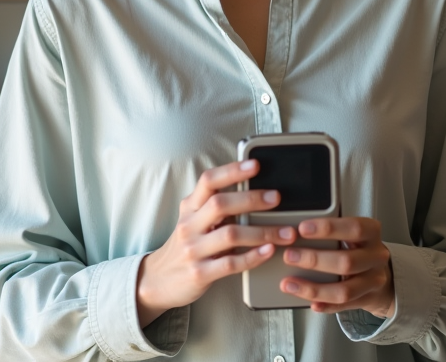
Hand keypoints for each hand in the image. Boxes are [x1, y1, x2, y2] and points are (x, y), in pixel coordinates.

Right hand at [136, 160, 297, 326]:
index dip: (232, 171)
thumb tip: (255, 190)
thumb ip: (216, 206)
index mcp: (190, 207)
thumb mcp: (194, 220)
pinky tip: (269, 251)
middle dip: (252, 199)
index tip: (256, 165)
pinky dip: (253, 256)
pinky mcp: (200, 273)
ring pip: (230, 235)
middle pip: (220, 204)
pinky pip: (230, 263)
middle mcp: (189, 225)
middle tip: (277, 198)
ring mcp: (193, 250)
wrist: (159, 280)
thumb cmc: (187, 245)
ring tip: (286, 232)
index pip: (209, 181)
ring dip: (262, 232)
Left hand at [278, 217, 394, 317]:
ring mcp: (374, 281)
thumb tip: (295, 229)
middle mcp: (376, 257)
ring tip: (289, 284)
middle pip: (347, 261)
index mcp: (372, 232)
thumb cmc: (357, 246)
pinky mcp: (368, 300)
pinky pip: (343, 306)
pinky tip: (310, 303)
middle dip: (314, 259)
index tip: (302, 228)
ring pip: (345, 290)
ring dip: (314, 288)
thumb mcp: (351, 232)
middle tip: (289, 256)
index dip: (328, 229)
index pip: (354, 228)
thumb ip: (331, 231)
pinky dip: (325, 305)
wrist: (380, 272)